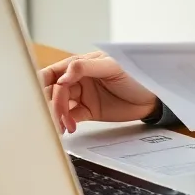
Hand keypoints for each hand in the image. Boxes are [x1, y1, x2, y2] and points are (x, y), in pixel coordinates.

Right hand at [39, 51, 159, 133]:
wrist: (153, 96)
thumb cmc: (134, 74)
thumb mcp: (112, 66)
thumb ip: (86, 68)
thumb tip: (63, 76)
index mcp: (80, 64)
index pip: (54, 72)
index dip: (43, 83)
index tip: (41, 95)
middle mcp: (77, 80)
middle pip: (52, 91)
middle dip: (48, 103)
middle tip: (51, 115)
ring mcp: (81, 96)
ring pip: (59, 106)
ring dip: (56, 116)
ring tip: (62, 126)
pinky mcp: (87, 111)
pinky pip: (70, 117)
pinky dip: (65, 123)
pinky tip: (67, 129)